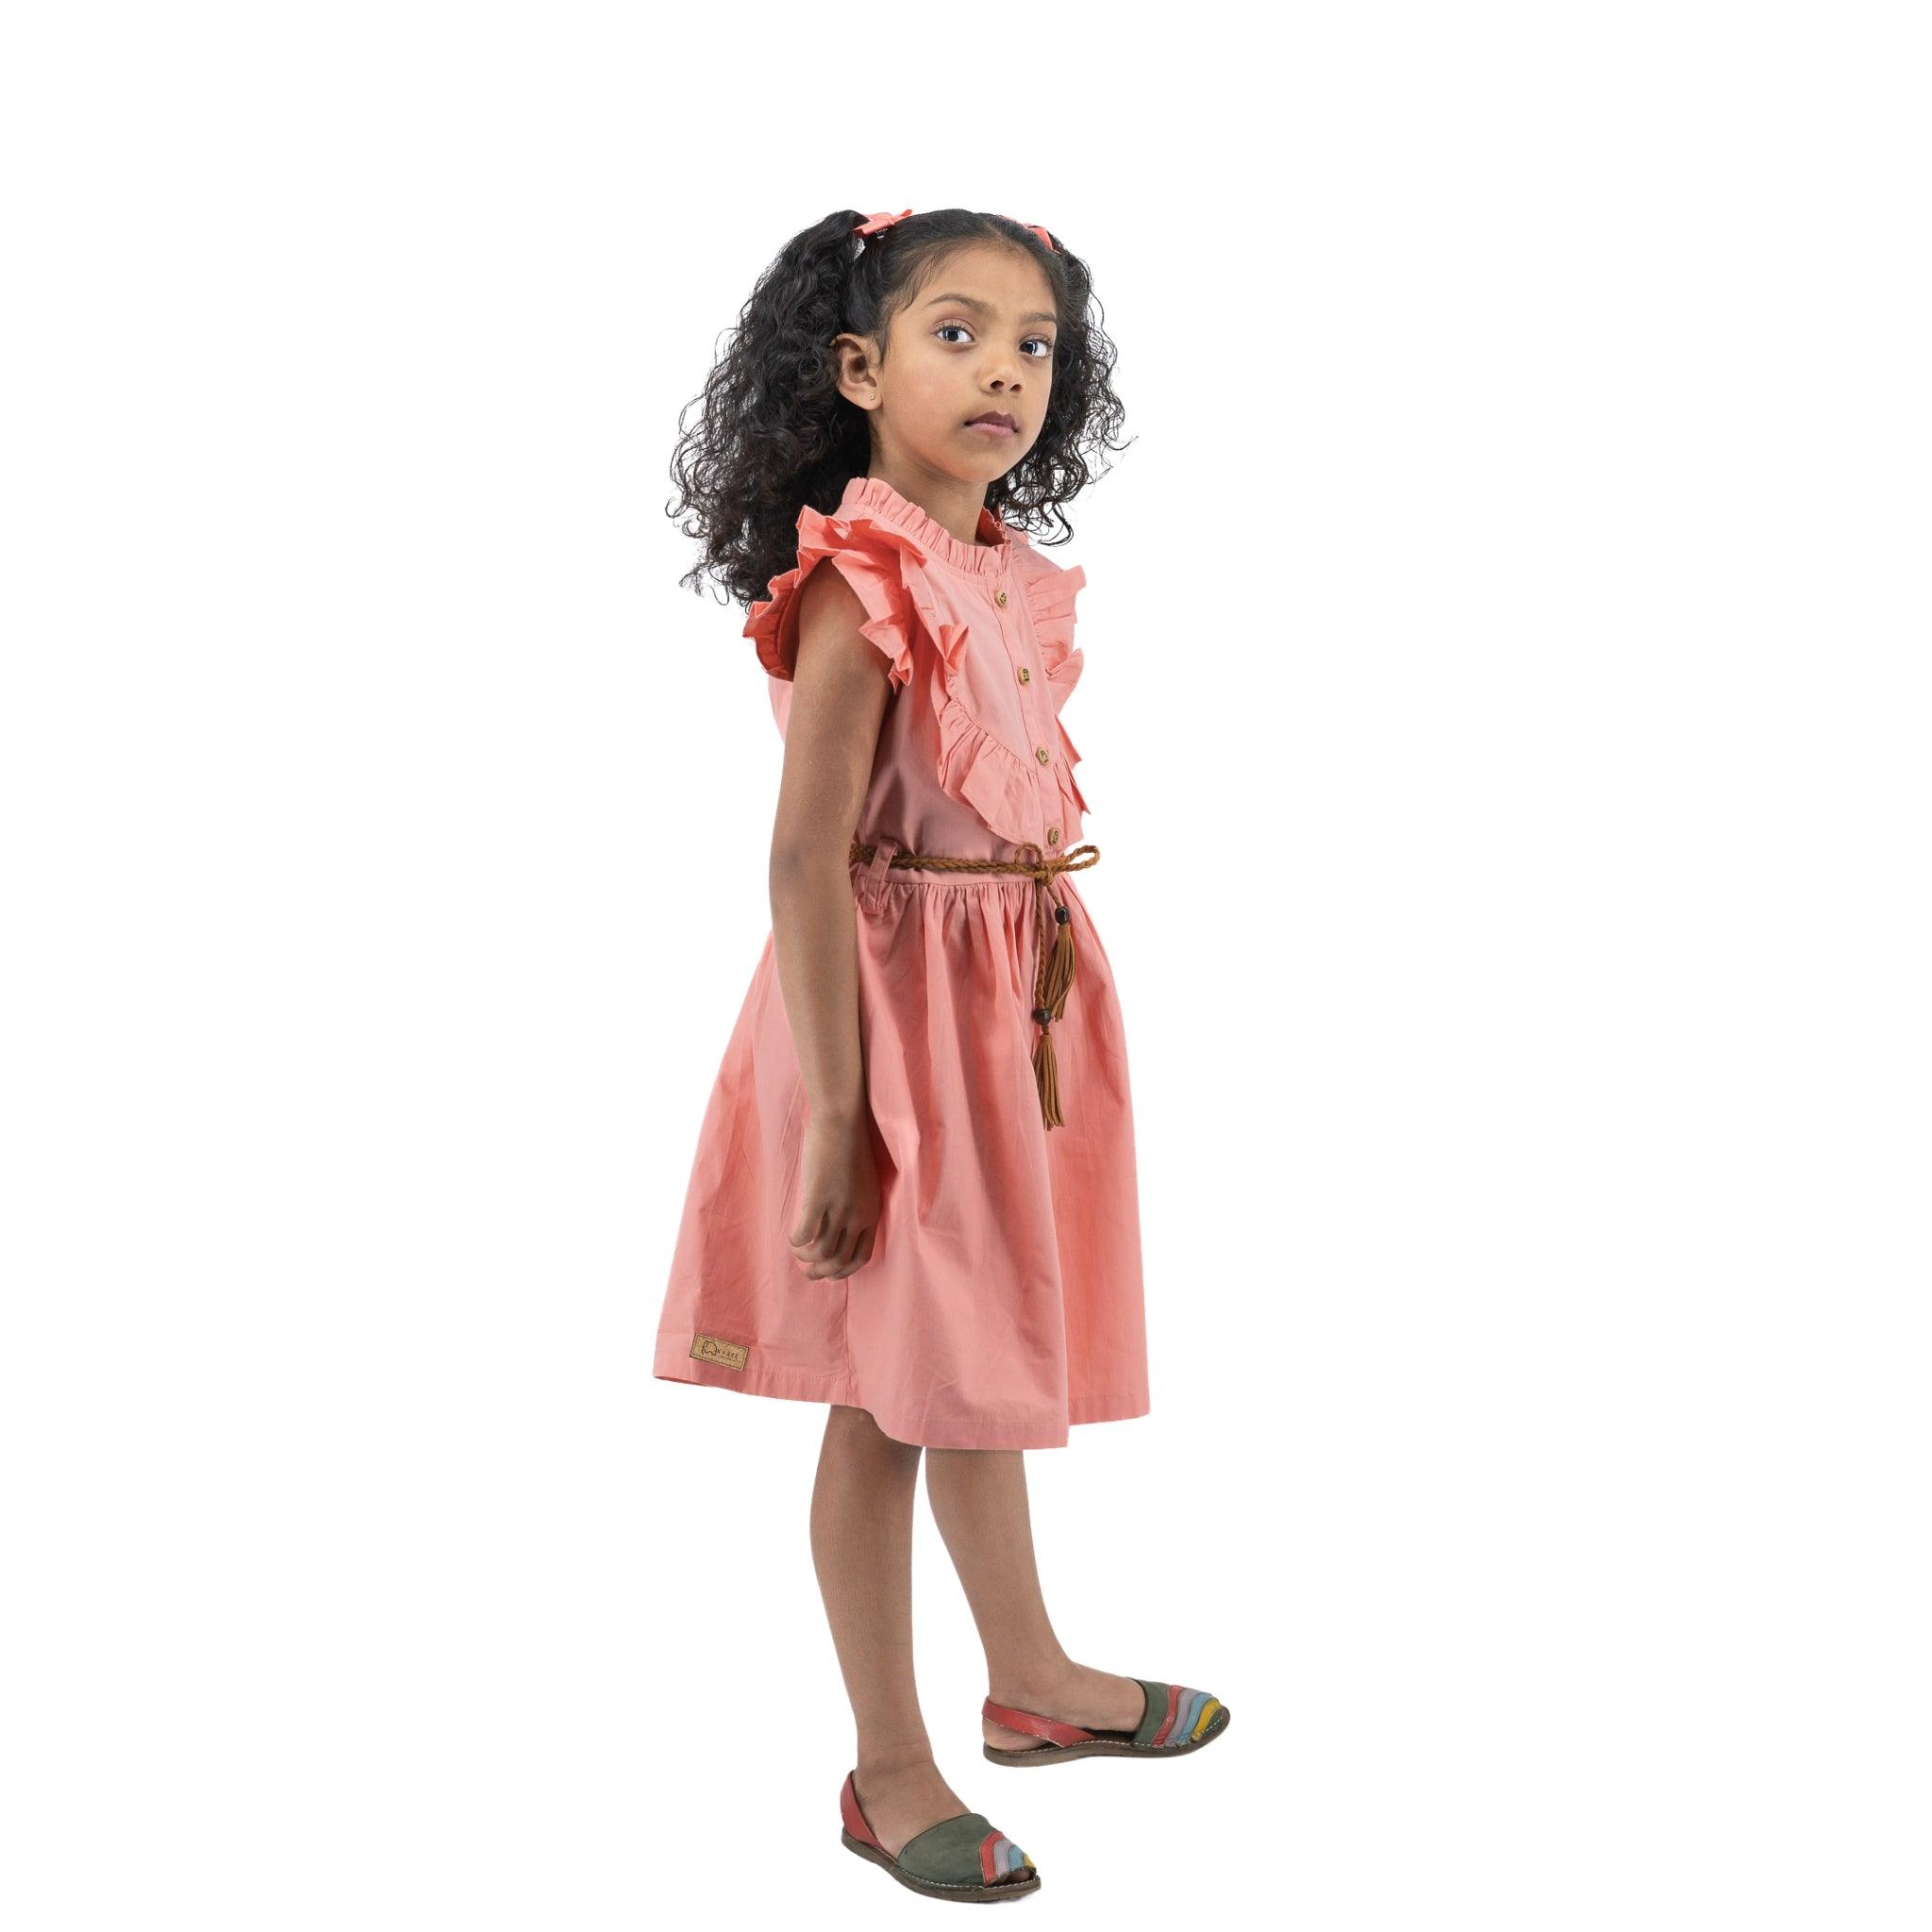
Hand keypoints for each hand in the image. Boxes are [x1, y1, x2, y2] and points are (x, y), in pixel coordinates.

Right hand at [787, 1110, 882, 1279]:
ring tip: (798, 1253)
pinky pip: (804, 1234)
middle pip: (840, 1261)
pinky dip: (795, 1242)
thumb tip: (838, 1225)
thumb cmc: (849, 1145)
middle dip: (822, 1272)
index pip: (861, 1257)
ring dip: (806, 1259)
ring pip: (821, 1253)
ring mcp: (839, 1208)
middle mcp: (858, 1215)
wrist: (842, 1119)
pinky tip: (792, 1237)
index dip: (844, 1270)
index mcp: (872, 1211)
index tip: (830, 1272)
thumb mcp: (863, 1182)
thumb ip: (855, 1205)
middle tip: (808, 1273)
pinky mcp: (818, 1198)